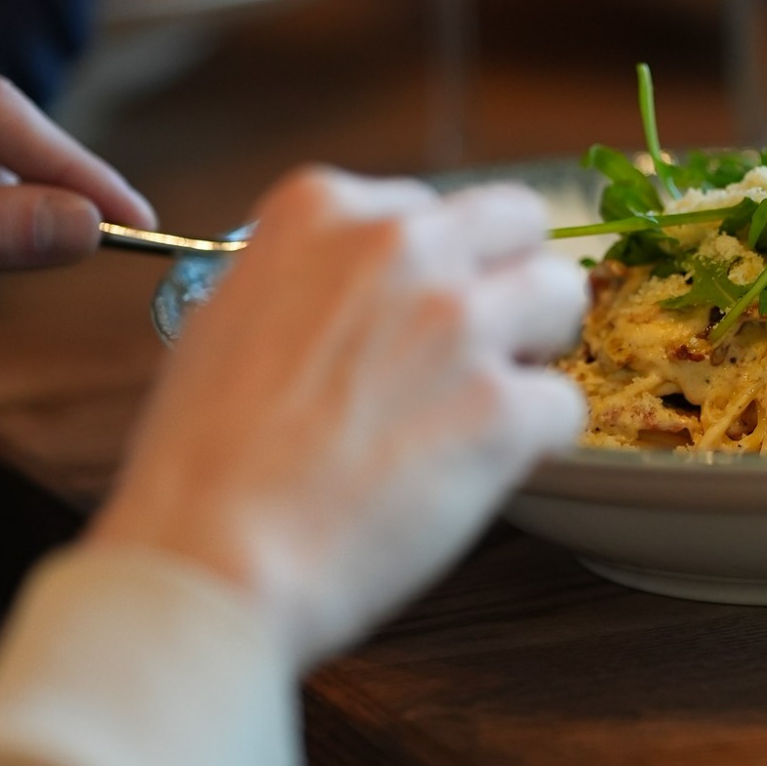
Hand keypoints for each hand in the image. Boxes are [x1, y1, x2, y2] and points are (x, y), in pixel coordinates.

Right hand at [90, 169, 586, 669]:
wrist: (213, 557)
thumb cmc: (201, 460)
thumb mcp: (226, 318)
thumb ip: (306, 279)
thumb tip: (348, 290)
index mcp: (322, 210)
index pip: (426, 208)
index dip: (428, 269)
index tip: (407, 319)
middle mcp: (399, 246)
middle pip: (517, 221)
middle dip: (508, 277)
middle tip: (484, 341)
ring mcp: (459, 322)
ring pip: (562, 293)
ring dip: (539, 346)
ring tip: (491, 402)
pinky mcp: (502, 407)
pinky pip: (565, 403)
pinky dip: (538, 441)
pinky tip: (486, 471)